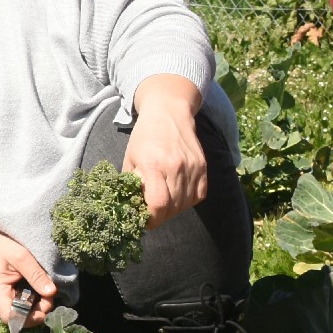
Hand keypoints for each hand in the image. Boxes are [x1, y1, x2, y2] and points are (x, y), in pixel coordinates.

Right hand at [0, 224, 54, 331]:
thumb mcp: (20, 256)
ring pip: (26, 315)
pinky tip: (41, 290)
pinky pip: (26, 307)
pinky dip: (37, 302)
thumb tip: (51, 292)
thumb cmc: (1, 250)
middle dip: (39, 311)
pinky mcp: (13, 300)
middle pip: (21, 319)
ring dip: (40, 307)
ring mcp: (6, 303)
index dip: (29, 319)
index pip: (11, 317)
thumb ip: (35, 274)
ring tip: (47, 291)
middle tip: (50, 294)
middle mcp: (0, 303)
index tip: (44, 307)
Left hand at [126, 74, 207, 223]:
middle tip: (152, 213)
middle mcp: (175, 166)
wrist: (169, 112)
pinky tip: (177, 195)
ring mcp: (192, 167)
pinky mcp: (202, 167)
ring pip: (185, 204)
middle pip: (172, 208)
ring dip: (173, 210)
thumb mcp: (130, 158)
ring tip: (163, 202)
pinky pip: (198, 196)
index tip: (145, 220)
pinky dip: (188, 201)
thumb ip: (130, 183)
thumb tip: (130, 207)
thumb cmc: (144, 136)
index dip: (151, 218)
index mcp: (153, 164)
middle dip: (160, 216)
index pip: (158, 204)